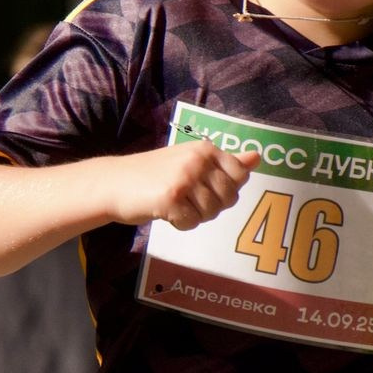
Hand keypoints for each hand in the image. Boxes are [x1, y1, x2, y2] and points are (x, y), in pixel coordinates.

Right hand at [109, 143, 259, 229]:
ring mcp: (184, 178)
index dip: (226, 189)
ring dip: (194, 215)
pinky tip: (166, 212)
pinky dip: (180, 224)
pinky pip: (192, 223)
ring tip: (175, 204)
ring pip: (211, 213)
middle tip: (187, 198)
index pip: (240, 176)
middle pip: (228, 198)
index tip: (204, 187)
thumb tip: (258, 157)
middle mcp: (197, 160)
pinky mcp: (171, 198)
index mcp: (205, 149)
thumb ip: (226, 162)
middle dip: (210, 206)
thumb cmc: (155, 174)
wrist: (113, 183)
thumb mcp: (192, 160)